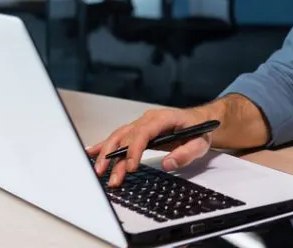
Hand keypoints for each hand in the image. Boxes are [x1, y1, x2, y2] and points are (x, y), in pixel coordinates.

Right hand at [85, 107, 213, 187]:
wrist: (200, 121)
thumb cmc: (199, 130)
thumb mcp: (201, 143)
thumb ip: (186, 153)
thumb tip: (168, 163)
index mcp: (163, 118)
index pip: (143, 132)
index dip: (134, 149)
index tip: (130, 167)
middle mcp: (148, 119)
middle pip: (126, 136)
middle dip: (115, 156)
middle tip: (110, 175)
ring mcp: (141, 124)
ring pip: (119, 137)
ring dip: (107, 154)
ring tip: (98, 171)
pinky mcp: (137, 131)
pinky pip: (119, 137)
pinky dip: (104, 145)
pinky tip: (91, 152)